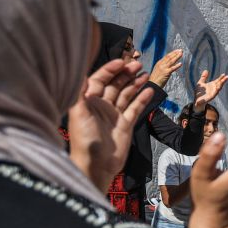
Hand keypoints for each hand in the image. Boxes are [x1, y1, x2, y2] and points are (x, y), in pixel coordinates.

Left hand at [66, 59, 151, 192]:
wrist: (96, 165)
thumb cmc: (84, 140)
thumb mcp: (79, 113)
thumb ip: (80, 92)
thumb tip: (80, 70)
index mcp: (88, 101)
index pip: (99, 79)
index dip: (110, 70)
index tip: (121, 61)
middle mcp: (101, 105)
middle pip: (115, 84)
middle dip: (125, 73)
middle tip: (138, 64)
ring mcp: (114, 115)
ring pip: (126, 94)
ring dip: (135, 83)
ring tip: (146, 73)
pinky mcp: (125, 124)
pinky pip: (135, 108)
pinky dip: (142, 99)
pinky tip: (149, 90)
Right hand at [149, 49, 183, 86]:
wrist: (152, 85)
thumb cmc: (155, 79)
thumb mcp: (157, 70)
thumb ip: (162, 66)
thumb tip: (168, 64)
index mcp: (158, 63)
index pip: (166, 56)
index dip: (172, 53)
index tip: (177, 50)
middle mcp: (161, 64)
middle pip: (169, 57)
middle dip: (175, 53)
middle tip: (181, 50)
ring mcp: (163, 68)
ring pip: (171, 61)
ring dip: (177, 57)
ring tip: (181, 54)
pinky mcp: (166, 73)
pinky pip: (172, 68)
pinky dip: (177, 65)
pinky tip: (181, 63)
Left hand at [192, 69, 227, 110]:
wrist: (196, 100)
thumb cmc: (199, 92)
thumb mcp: (201, 83)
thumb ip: (204, 77)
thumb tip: (206, 70)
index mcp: (212, 85)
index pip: (218, 80)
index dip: (221, 77)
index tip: (224, 74)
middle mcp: (214, 89)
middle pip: (220, 84)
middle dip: (223, 80)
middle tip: (227, 76)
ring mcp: (213, 93)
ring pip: (218, 89)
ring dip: (221, 85)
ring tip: (223, 81)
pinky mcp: (210, 97)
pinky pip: (214, 94)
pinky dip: (216, 91)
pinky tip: (218, 88)